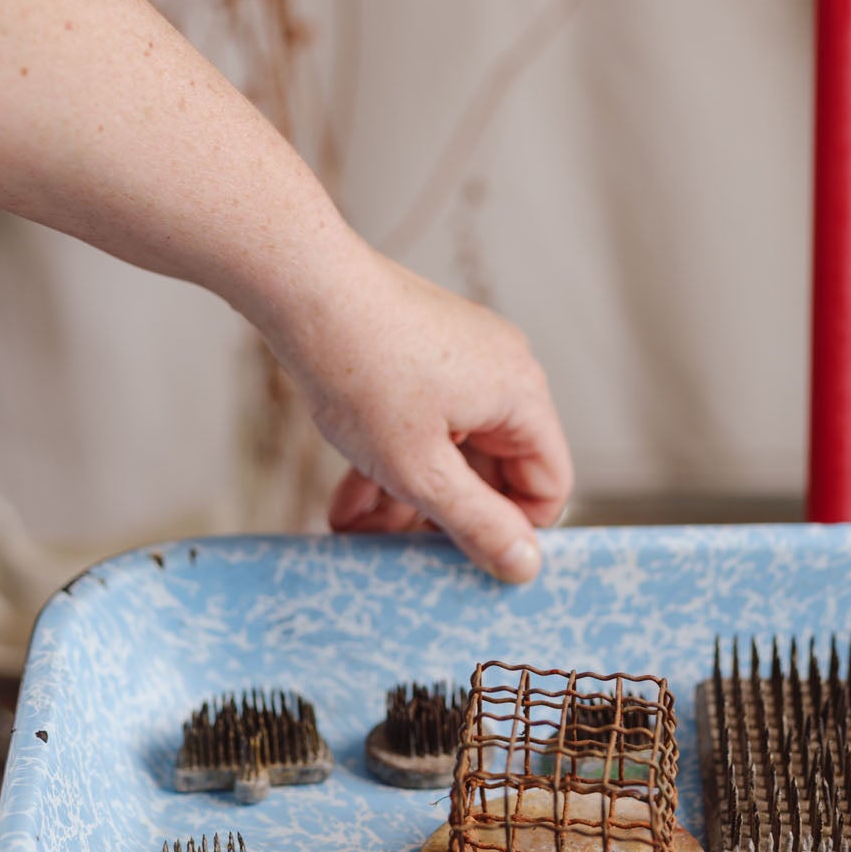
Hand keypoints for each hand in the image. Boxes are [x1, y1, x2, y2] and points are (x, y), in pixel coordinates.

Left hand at [276, 245, 571, 582]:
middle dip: (440, 518)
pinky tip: (346, 499)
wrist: (302, 286)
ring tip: (355, 530)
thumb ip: (477, 523)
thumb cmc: (362, 370)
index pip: (549, 485)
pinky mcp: (419, 353)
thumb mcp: (420, 469)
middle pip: (493, 472)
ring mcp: (459, 359)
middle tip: (395, 554)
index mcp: (521, 395)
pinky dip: (390, 461)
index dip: (511, 531)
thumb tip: (526, 565)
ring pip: (448, 452)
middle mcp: (502, 372)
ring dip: (406, 497)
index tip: (461, 562)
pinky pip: (421, 424)